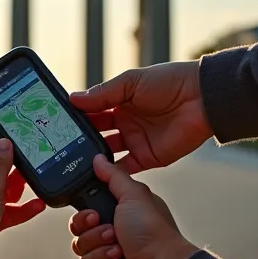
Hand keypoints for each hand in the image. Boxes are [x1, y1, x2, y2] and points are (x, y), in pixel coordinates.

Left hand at [0, 132, 45, 258]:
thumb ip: (1, 166)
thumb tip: (5, 143)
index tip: (10, 128)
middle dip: (14, 167)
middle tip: (33, 158)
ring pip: (5, 190)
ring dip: (20, 189)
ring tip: (37, 182)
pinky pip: (9, 210)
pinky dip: (22, 208)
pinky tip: (37, 205)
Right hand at [68, 155, 197, 258]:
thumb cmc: (153, 230)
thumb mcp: (133, 195)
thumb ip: (113, 176)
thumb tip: (98, 159)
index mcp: (117, 217)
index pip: (84, 216)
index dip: (83, 217)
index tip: (94, 215)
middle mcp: (113, 238)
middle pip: (79, 236)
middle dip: (93, 236)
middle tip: (112, 233)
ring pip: (83, 258)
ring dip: (100, 253)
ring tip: (119, 252)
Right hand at [69, 61, 211, 173]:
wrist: (202, 98)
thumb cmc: (169, 82)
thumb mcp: (131, 82)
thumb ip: (103, 94)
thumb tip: (73, 99)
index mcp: (119, 102)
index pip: (91, 112)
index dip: (75, 118)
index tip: (55, 124)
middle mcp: (125, 123)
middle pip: (96, 135)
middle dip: (79, 140)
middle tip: (58, 147)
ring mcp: (136, 141)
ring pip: (107, 154)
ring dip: (92, 158)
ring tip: (72, 163)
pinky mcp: (148, 158)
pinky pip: (125, 169)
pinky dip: (111, 174)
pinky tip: (95, 176)